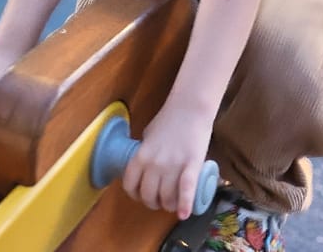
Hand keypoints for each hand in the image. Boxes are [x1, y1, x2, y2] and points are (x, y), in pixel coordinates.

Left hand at [122, 101, 213, 219]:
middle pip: (148, 196)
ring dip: (169, 205)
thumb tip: (144, 163)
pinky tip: (184, 215)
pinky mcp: (191, 166)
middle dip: (153, 202)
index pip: (130, 185)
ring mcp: (173, 166)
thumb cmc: (169, 118)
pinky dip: (184, 205)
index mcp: (141, 155)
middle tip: (159, 200)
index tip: (141, 195)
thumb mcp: (149, 134)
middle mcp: (154, 164)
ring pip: (167, 198)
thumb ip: (145, 150)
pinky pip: (186, 191)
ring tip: (172, 203)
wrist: (191, 107)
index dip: (135, 194)